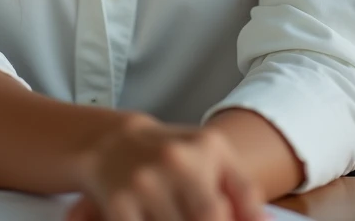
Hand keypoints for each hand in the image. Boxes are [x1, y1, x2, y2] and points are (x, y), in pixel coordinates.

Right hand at [67, 113, 269, 220]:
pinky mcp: (119, 205)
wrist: (112, 141)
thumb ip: (243, 189)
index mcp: (206, 148)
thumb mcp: (213, 157)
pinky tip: (158, 220)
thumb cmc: (172, 154)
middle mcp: (176, 161)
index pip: (232, 204)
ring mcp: (145, 184)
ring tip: (179, 216)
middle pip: (209, 217)